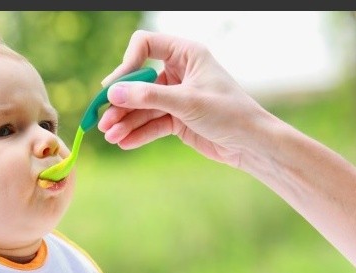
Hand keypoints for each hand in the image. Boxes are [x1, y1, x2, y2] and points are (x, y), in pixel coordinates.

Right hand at [98, 30, 278, 167]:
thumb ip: (149, 97)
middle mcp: (179, 71)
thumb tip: (113, 94)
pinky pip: (152, 123)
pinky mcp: (178, 118)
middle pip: (139, 81)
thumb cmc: (229, 114)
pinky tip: (124, 143)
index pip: (144, 46)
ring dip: (126, 121)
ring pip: (143, 106)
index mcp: (186, 54)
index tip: (115, 89)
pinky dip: (139, 133)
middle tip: (104, 121)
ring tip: (111, 137)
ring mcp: (177, 96)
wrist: (251, 144)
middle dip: (121, 102)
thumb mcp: (187, 103)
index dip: (127, 65)